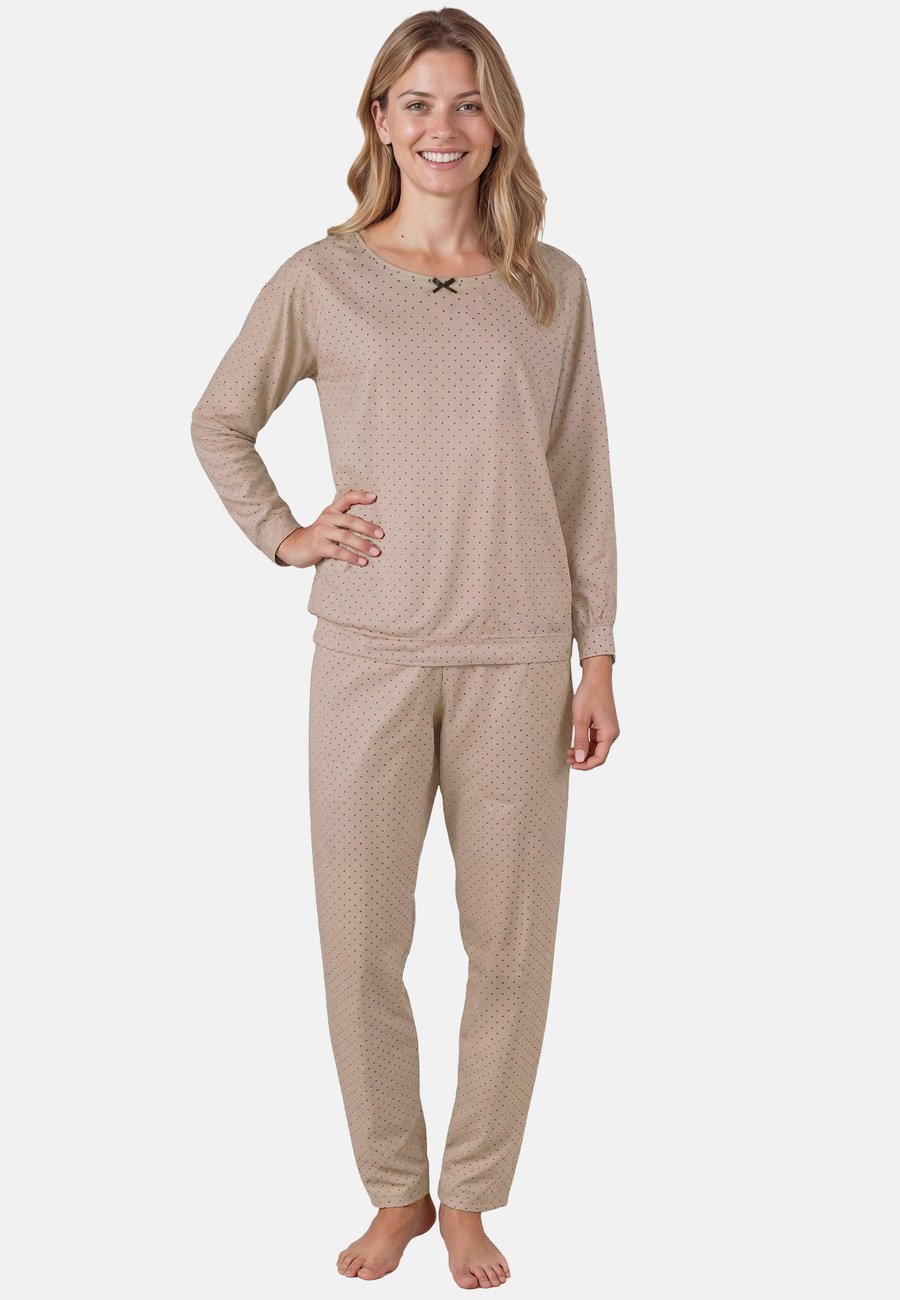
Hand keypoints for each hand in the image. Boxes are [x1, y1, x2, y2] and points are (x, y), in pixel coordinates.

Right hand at [275, 489, 384, 567]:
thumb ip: (344, 521)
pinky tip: (362, 562)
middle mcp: (326, 518)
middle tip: (382, 535)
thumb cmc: (318, 537)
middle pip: (350, 520)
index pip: (347, 498)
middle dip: (367, 527)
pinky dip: (352, 557)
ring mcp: (321, 531)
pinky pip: (338, 551)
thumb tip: (373, 527)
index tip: (375, 497)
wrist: (293, 547)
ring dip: (363, 545)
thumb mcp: (329, 524)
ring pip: (346, 537)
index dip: (360, 496)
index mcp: (331, 511)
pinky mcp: (318, 546)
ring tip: (376, 552)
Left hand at [566, 655, 619, 769]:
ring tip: (569, 753)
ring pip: (597, 749)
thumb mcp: (580, 719)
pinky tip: (575, 745)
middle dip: (583, 760)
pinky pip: (596, 741)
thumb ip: (580, 741)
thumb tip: (580, 759)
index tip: (572, 765)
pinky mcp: (604, 726)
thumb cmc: (589, 695)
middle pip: (599, 755)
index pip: (600, 758)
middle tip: (567, 759)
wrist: (596, 678)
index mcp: (609, 733)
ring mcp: (608, 730)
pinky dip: (586, 745)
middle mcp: (612, 733)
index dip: (586, 765)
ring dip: (584, 753)